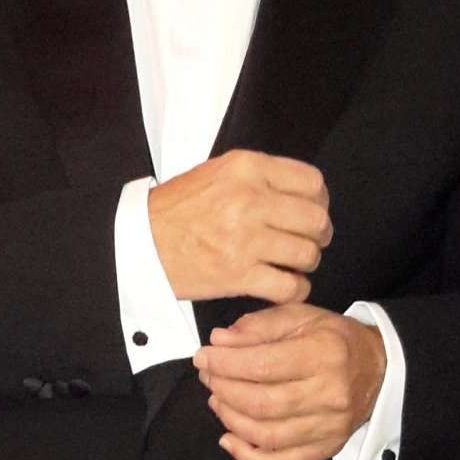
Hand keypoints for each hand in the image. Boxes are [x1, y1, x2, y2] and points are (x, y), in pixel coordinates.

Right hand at [148, 150, 330, 303]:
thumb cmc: (174, 210)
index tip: (314, 210)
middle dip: (318, 234)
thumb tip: (299, 192)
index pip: (312, 182)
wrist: (139, 242)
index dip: (320, 200)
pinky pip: (289, 287)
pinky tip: (285, 286)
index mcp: (246, 168)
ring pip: (307, 254)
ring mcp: (246, 239)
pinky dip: (294, 290)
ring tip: (293, 264)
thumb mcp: (217, 172)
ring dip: (306, 263)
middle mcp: (250, 200)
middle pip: (316, 219)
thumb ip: (258, 176)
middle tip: (310, 241)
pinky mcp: (239, 274)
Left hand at [193, 301, 386, 459]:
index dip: (224, 364)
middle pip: (261, 403)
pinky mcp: (327, 448)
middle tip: (208, 377)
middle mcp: (329, 394)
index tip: (203, 357)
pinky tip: (230, 439)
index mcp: (323, 354)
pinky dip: (249, 456)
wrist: (381, 367)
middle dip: (224, 390)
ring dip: (231, 419)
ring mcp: (329, 427)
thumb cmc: (336, 340)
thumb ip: (259, 326)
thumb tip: (220, 341)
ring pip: (267, 435)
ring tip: (218, 400)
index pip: (262, 366)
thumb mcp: (301, 316)